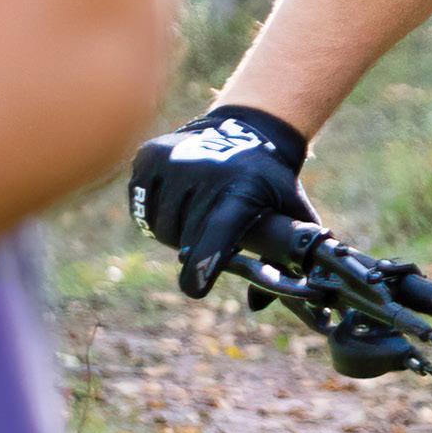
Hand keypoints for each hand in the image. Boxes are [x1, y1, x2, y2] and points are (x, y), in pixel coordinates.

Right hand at [128, 105, 313, 298]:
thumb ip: (284, 259)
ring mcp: (172, 161)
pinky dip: (155, 212)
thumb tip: (258, 305)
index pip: (218, 231)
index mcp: (241, 189)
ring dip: (175, 232)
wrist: (246, 127)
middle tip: (211, 237)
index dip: (205, 261)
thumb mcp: (290, 211)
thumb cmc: (269, 181)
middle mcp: (203, 172)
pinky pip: (141, 206)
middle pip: (184, 238)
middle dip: (195, 249)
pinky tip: (177, 201)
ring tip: (196, 217)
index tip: (193, 288)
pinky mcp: (149, 156)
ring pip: (160, 226)